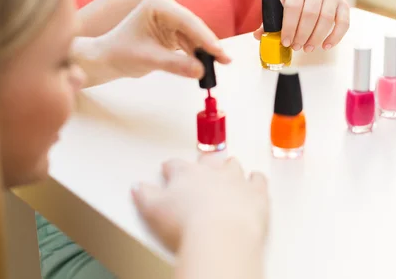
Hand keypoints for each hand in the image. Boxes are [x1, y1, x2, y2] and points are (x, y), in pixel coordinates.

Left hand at [81, 0, 230, 85]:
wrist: (108, 57)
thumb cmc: (120, 52)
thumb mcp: (149, 59)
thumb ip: (175, 64)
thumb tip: (200, 71)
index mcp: (157, 3)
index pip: (187, 20)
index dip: (205, 37)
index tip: (218, 51)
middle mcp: (166, 6)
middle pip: (194, 26)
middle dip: (209, 44)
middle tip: (225, 60)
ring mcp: (171, 17)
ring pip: (195, 35)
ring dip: (206, 50)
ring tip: (220, 64)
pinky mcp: (174, 29)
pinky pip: (191, 41)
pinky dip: (198, 53)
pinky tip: (208, 63)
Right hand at [132, 156, 268, 251]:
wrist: (220, 235)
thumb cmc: (187, 224)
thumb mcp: (153, 210)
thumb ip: (145, 195)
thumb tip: (138, 187)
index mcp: (186, 174)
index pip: (175, 165)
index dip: (170, 167)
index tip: (168, 169)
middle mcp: (212, 172)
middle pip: (207, 160)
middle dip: (204, 162)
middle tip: (201, 166)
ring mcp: (236, 180)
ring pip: (233, 165)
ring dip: (229, 167)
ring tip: (227, 168)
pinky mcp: (256, 193)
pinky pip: (258, 179)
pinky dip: (256, 180)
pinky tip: (254, 180)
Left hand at [252, 0, 349, 51]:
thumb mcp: (283, 3)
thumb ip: (272, 20)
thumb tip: (258, 36)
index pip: (293, 8)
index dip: (289, 27)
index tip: (286, 42)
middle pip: (310, 15)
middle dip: (302, 35)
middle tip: (296, 47)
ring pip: (326, 19)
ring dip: (316, 37)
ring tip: (308, 48)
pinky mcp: (343, 4)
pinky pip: (343, 22)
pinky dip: (336, 36)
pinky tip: (326, 46)